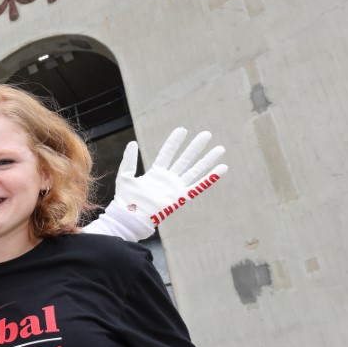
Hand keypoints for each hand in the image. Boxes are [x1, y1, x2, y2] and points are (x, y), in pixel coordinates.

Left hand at [98, 128, 227, 240]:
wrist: (130, 216)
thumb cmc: (126, 199)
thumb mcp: (125, 176)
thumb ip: (129, 160)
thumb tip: (133, 143)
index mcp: (156, 173)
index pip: (167, 153)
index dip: (174, 142)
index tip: (182, 130)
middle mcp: (168, 179)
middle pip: (185, 159)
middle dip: (195, 147)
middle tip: (206, 134)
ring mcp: (176, 187)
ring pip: (195, 170)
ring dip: (207, 160)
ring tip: (220, 148)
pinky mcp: (181, 197)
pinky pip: (199, 186)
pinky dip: (210, 178)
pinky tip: (222, 168)